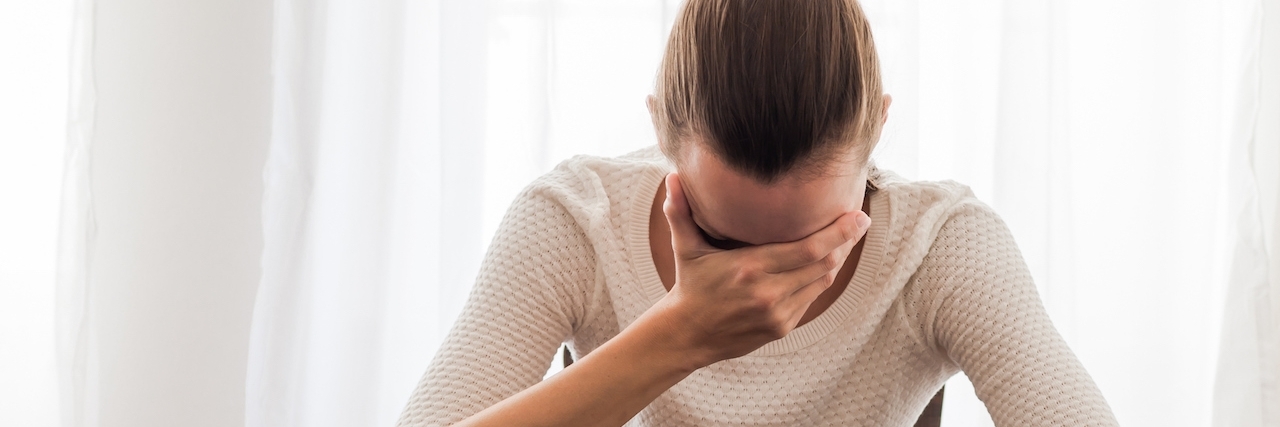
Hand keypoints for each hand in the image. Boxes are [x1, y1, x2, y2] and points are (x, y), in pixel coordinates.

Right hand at [648, 172, 871, 367]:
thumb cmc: (689, 284)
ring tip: (847, 238)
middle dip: (847, 241)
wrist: (687, 334)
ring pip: (822, 282)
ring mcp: (778, 314)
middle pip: (824, 263)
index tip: (858, 215)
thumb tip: (672, 176)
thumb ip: (679, 211)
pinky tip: (824, 263)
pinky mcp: (782, 328)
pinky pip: (811, 298)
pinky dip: (820, 279)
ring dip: (837, 260)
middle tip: (860, 220)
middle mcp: (768, 292)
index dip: (839, 232)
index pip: (809, 248)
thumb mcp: (684, 247)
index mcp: (750, 268)